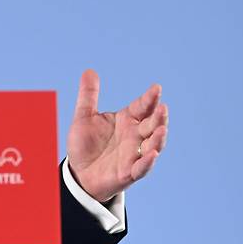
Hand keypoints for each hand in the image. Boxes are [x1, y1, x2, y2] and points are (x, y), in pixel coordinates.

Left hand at [66, 70, 166, 202]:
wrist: (79, 173)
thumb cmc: (86, 145)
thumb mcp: (84, 117)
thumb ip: (88, 96)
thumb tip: (88, 70)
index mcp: (128, 120)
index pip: (143, 106)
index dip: (150, 98)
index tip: (156, 88)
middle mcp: (135, 136)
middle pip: (152, 124)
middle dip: (159, 117)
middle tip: (162, 107)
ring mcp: (135, 154)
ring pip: (153, 145)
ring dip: (158, 138)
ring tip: (162, 128)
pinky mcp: (130, 172)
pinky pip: (142, 168)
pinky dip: (148, 162)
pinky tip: (152, 154)